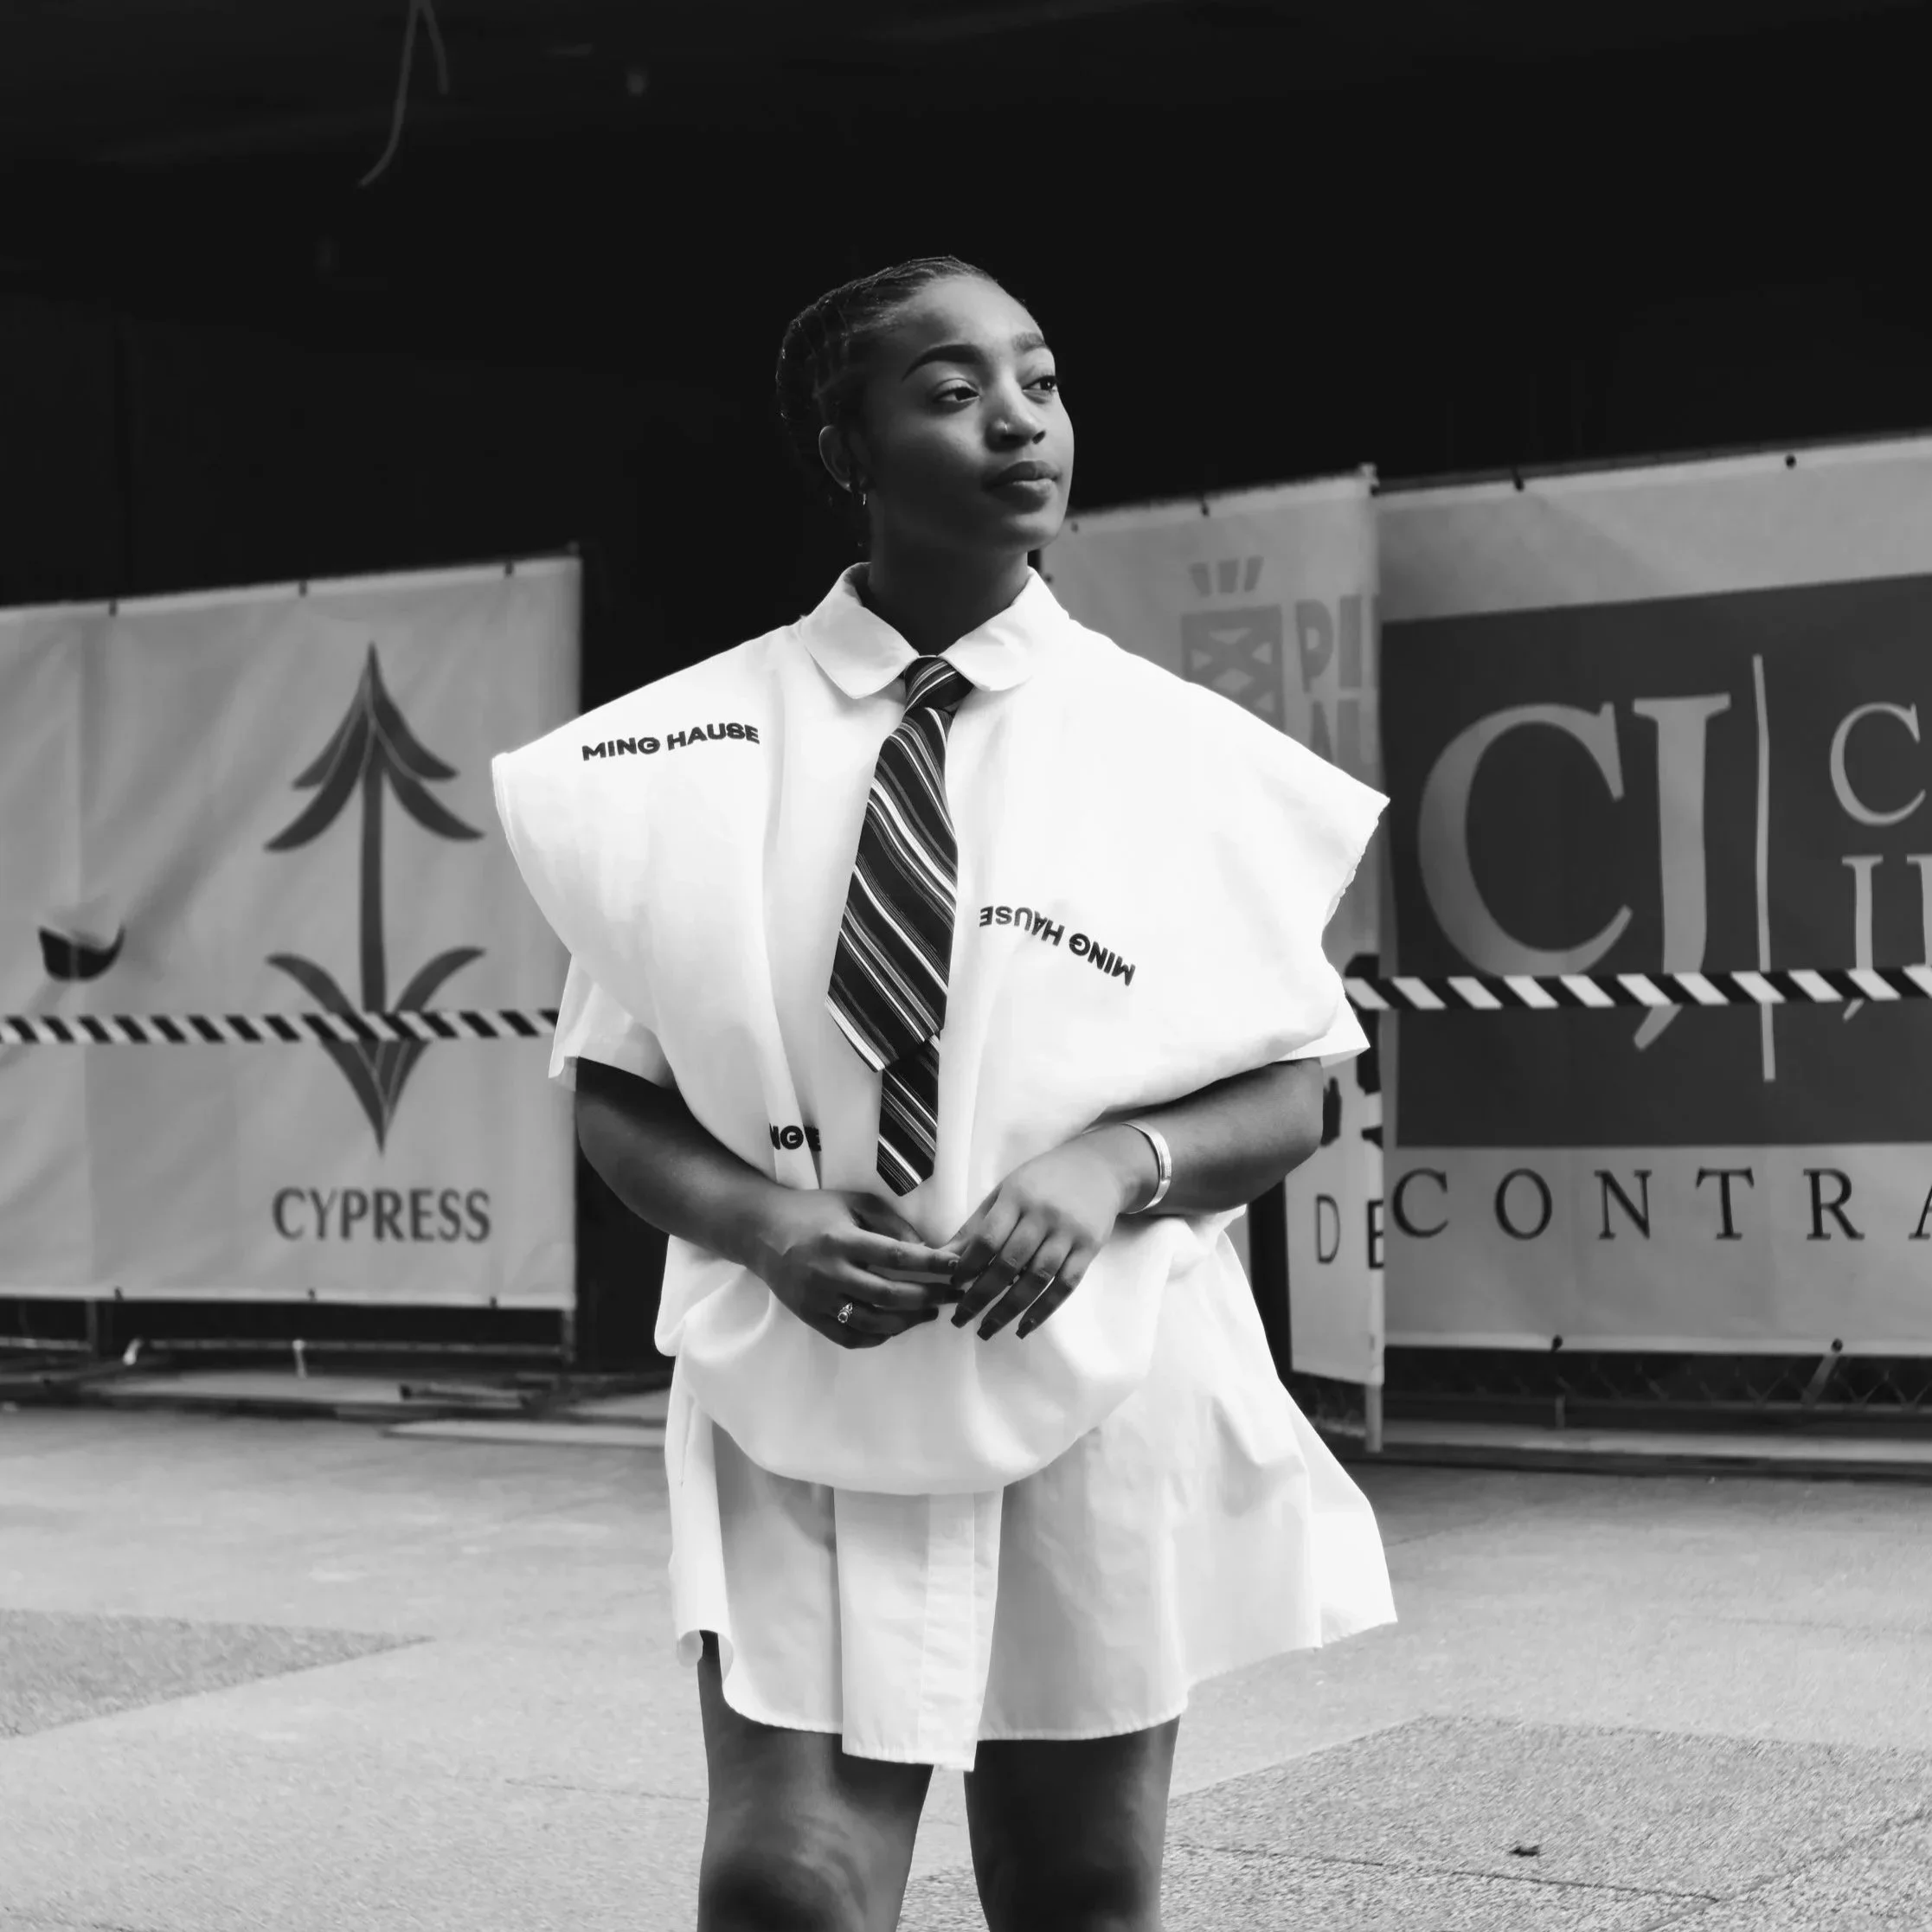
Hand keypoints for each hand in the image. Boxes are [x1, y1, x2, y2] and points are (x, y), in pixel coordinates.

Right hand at [752, 1189, 963, 1349]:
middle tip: (952, 1295)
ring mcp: (817, 1299)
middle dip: (927, 1297)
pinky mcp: (809, 1316)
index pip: (895, 1256)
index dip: (931, 1264)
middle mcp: (829, 1272)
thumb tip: (925, 1248)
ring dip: (907, 1321)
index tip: (957, 1267)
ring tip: (929, 1313)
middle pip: (888, 1294)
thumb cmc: (813, 1211)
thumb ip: (889, 1222)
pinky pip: (849, 1336)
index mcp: (841, 1239)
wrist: (761, 1231)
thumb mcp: (852, 1202)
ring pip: (872, 1321)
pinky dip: (877, 1336)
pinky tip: (896, 1326)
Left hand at [946, 1128, 1152, 1340]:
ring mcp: (1068, 1233)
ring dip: (1009, 1309)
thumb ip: (977, 1224)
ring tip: (987, 1329)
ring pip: (1036, 1278)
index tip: (952, 1287)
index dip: (968, 1265)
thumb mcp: (1006, 1190)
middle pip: (1009, 1263)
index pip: (988, 1237)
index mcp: (1017, 1196)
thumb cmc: (1043, 1180)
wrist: (1100, 1166)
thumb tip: (942, 1256)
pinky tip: (1025, 1326)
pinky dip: (1044, 1310)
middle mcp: (1043, 1215)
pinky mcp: (1089, 1248)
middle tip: (960, 1318)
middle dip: (981, 1295)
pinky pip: (1065, 1285)